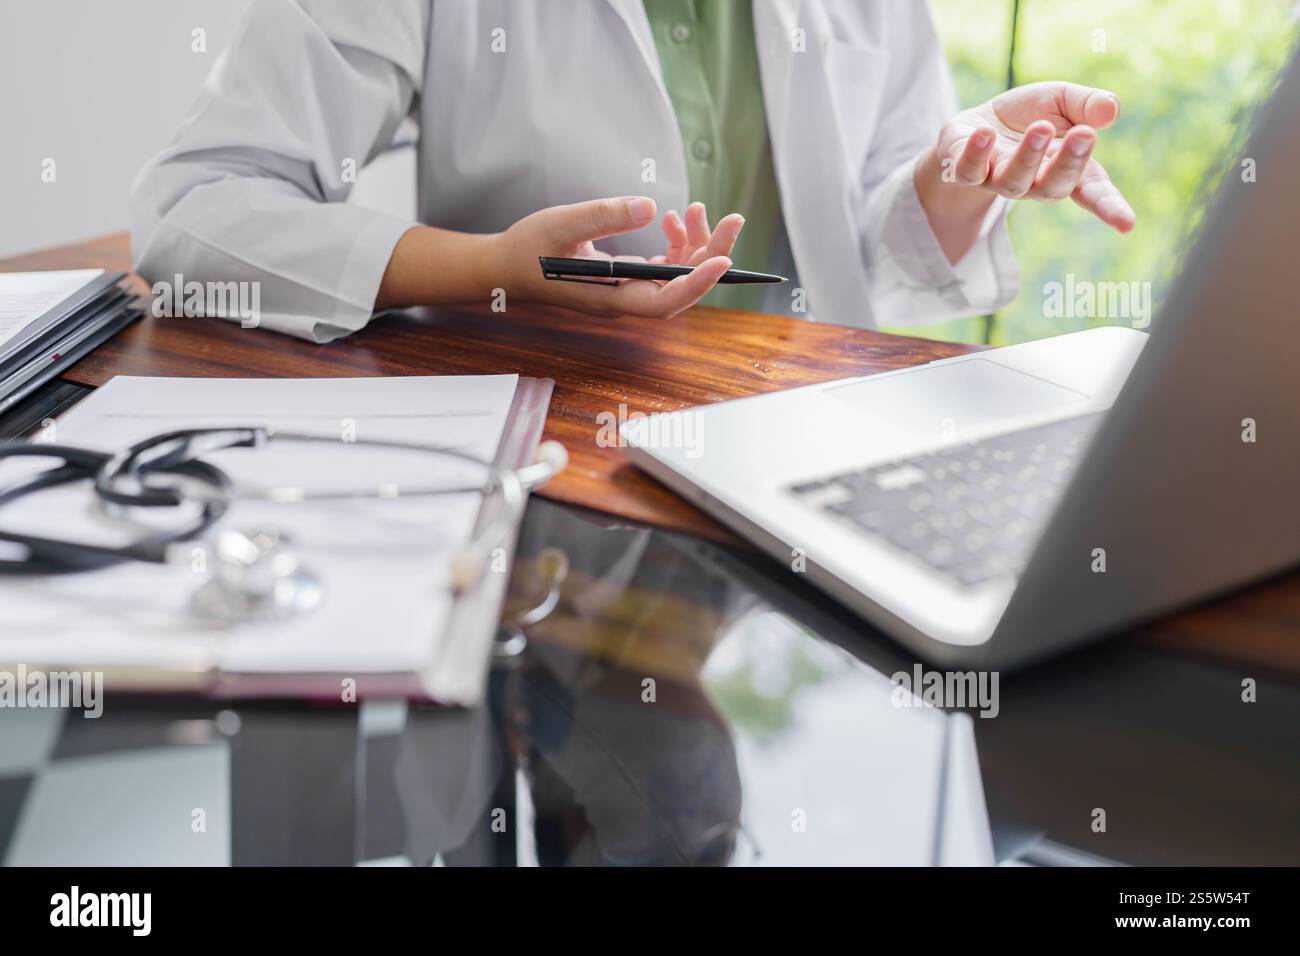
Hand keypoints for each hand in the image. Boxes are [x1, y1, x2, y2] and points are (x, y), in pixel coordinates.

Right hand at [491, 197, 745, 318]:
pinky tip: (673, 220)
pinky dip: (676, 246)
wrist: (505, 266)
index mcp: (609, 297)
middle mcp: (624, 299)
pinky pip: (664, 268)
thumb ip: (604, 215)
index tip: (722, 259)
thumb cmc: (528, 249)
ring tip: (697, 210)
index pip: (663, 301)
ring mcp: (627, 290)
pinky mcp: (625, 278)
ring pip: (677, 277)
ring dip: (696, 247)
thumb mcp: (561, 224)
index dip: (697, 284)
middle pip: (681, 288)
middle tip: (733, 220)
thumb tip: (649, 208)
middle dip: (710, 255)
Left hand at [933, 81, 1135, 232]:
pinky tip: (984, 133)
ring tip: (1041, 127)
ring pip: (1013, 181)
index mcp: (1066, 170)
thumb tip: (1111, 110)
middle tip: (1084, 133)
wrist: (977, 126)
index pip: (1093, 192)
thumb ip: (1086, 104)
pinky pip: (968, 171)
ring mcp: (998, 181)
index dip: (1109, 208)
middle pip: (1054, 186)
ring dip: (1028, 156)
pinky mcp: (964, 172)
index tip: (1127, 225)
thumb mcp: (1062, 100)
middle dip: (1070, 162)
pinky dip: (976, 153)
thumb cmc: (1029, 117)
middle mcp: (1034, 183)